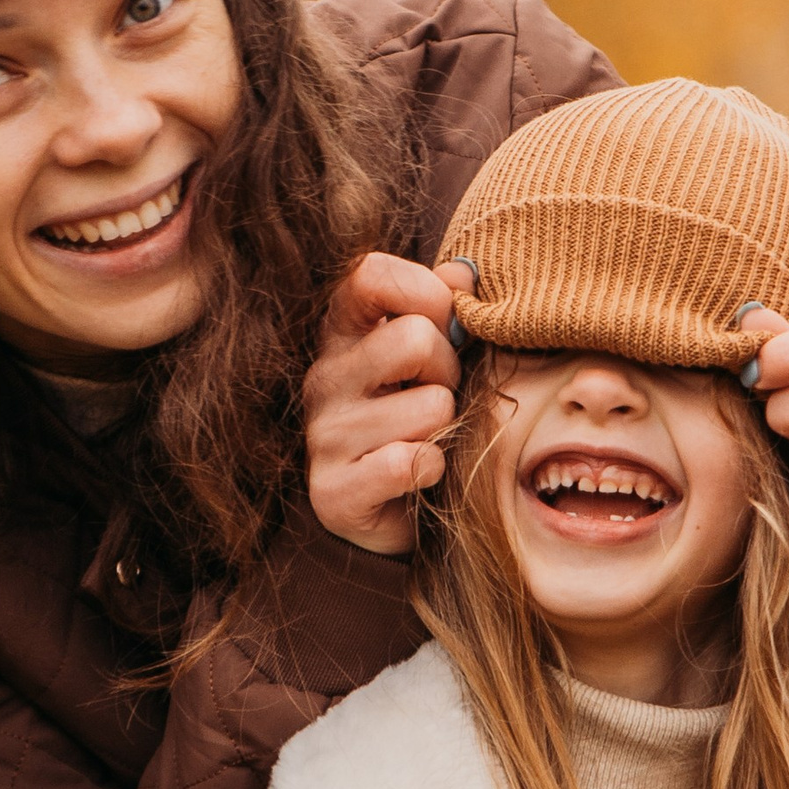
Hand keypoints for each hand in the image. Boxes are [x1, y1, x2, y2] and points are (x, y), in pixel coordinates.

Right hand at [304, 254, 476, 556]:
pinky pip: (409, 463)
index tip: (445, 325)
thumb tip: (464, 272)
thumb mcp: (430, 356)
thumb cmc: (415, 419)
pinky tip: (421, 476)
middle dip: (449, 370)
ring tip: (430, 438)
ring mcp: (324, 436)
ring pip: (429, 407)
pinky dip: (432, 470)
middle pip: (413, 339)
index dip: (424, 292)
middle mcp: (324, 378)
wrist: (392, 516)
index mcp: (342, 334)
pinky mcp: (334, 492)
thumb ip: (442, 308)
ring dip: (447, 428)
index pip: (370, 275)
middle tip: (443, 396)